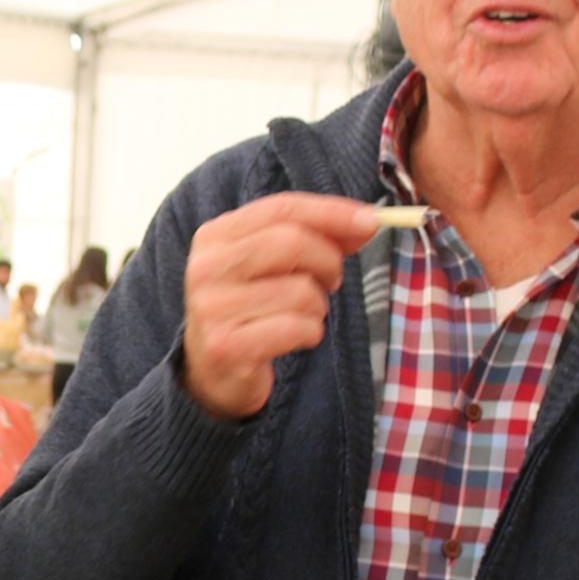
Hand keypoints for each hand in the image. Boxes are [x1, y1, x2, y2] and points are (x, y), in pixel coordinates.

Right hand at [177, 195, 383, 422]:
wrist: (211, 371)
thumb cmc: (252, 308)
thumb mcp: (275, 263)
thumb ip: (316, 236)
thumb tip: (367, 222)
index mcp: (215, 235)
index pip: (282, 208)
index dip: (331, 212)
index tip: (371, 220)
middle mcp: (207, 267)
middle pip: (292, 242)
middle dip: (328, 261)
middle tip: (332, 281)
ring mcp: (213, 308)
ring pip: (300, 290)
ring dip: (318, 306)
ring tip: (302, 315)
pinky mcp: (227, 346)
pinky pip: (296, 328)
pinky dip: (310, 333)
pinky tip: (295, 338)